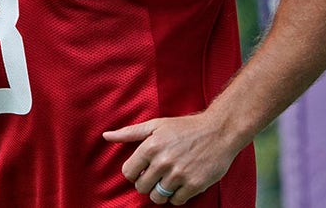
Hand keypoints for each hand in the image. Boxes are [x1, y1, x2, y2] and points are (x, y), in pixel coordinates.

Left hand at [102, 113, 242, 204]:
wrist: (219, 132)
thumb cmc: (185, 128)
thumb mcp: (156, 125)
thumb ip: (129, 133)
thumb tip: (106, 136)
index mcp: (150, 147)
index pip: (128, 172)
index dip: (133, 173)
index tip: (141, 170)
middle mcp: (163, 162)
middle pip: (141, 187)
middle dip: (146, 183)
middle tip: (155, 176)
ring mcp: (179, 175)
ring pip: (158, 197)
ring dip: (160, 192)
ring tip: (166, 182)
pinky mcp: (195, 184)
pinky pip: (177, 201)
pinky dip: (176, 196)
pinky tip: (180, 185)